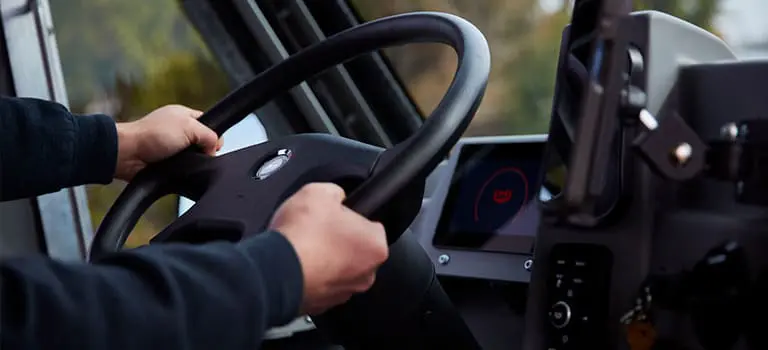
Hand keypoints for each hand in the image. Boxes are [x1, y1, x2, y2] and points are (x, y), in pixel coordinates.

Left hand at [114, 105, 222, 180]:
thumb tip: (214, 149)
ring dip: (192, 162)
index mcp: (184, 116)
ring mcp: (172, 147)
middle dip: (203, 151)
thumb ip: (209, 135)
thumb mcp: (189, 127)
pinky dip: (182, 171)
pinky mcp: (166, 162)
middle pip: (203, 143)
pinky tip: (178, 169)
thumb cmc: (151, 135)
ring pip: (194, 158)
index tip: (213, 145)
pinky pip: (183, 168)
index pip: (209, 124)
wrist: (128, 154)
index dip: (214, 135)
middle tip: (196, 153)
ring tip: (184, 162)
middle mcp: (179, 130)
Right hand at [270, 183, 388, 314]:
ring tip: (304, 246)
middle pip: (356, 249)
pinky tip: (297, 263)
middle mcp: (366, 274)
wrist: (274, 270)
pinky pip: (321, 284)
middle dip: (339, 239)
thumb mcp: (320, 191)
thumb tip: (335, 196)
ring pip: (339, 268)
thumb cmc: (301, 236)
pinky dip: (312, 275)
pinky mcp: (322, 304)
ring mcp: (344, 292)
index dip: (350, 216)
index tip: (335, 215)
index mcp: (375, 246)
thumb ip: (336, 192)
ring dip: (325, 258)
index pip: (370, 225)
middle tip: (318, 229)